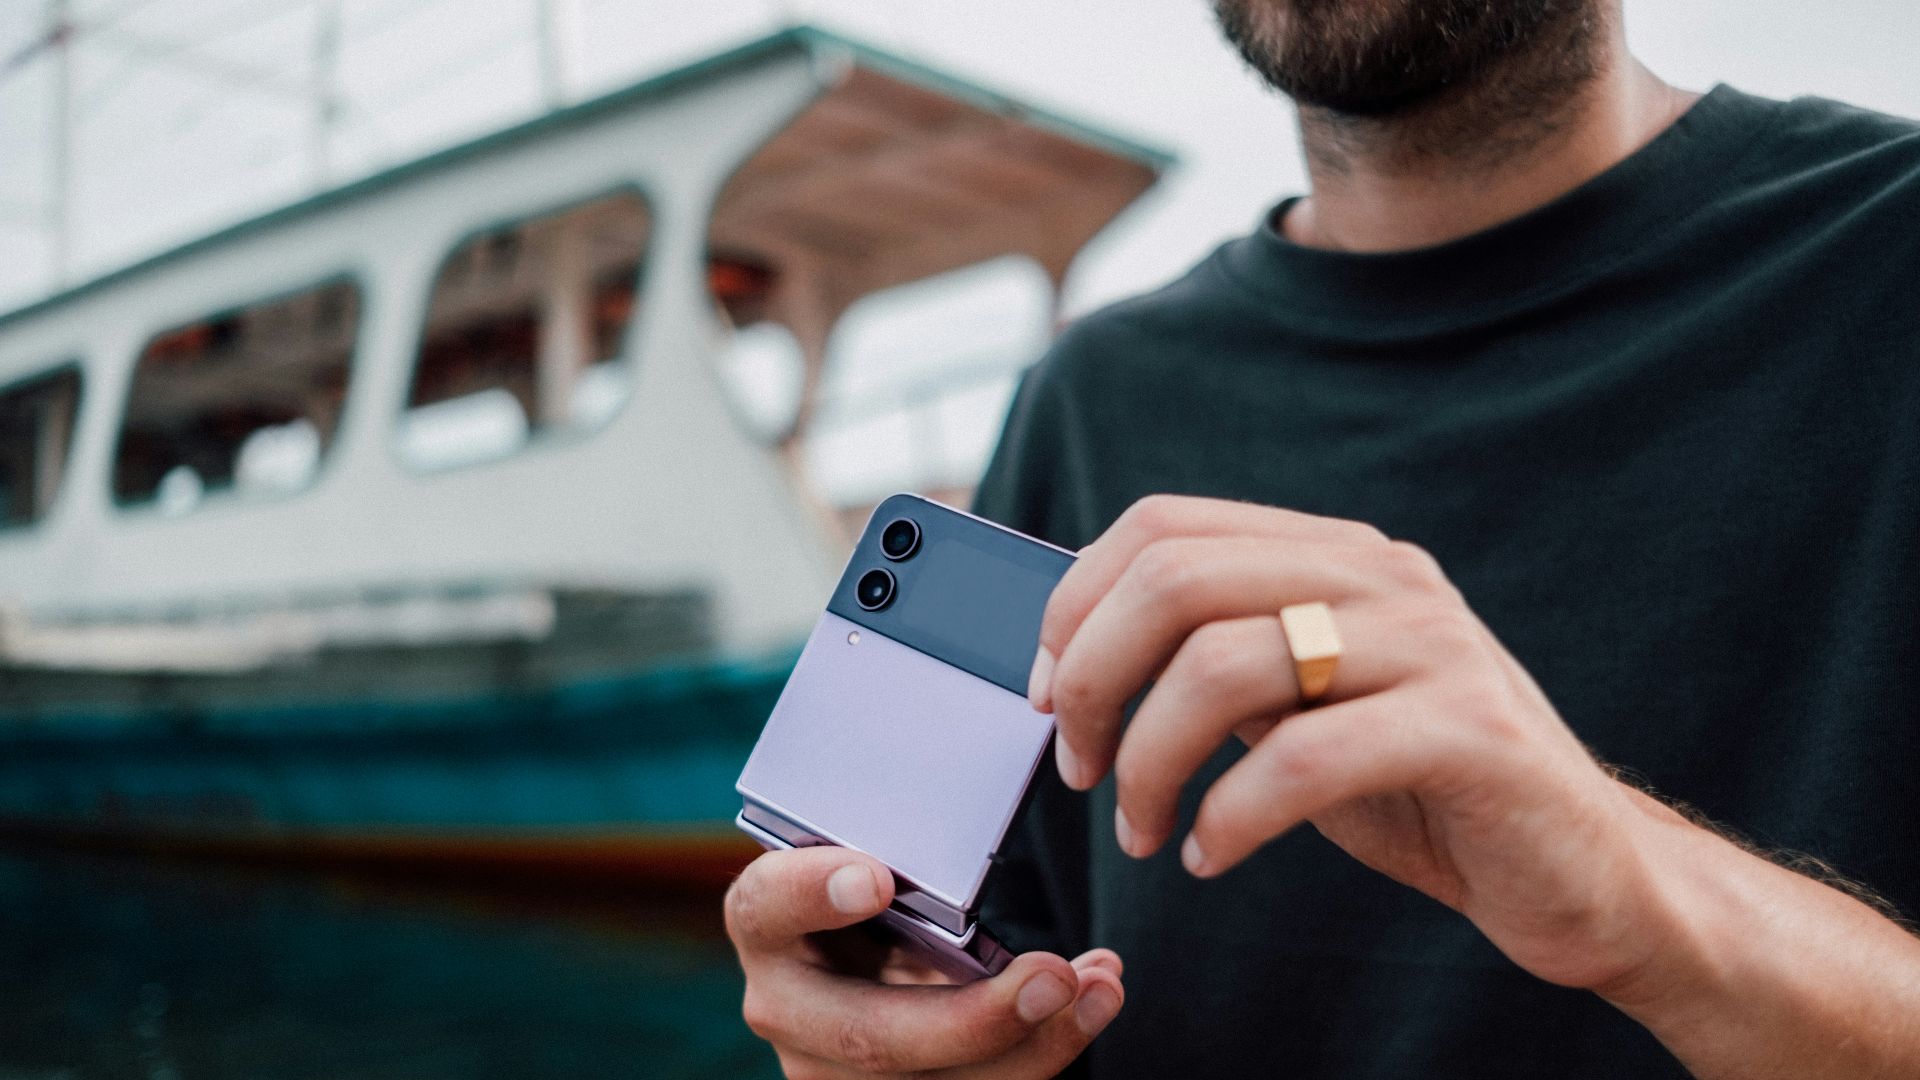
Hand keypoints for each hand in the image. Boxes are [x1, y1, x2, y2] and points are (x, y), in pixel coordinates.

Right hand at [725, 845, 1124, 1077]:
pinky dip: (1044, 1050)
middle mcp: (786, 1008)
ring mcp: (829, 1070)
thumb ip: (901, 851)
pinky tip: (1092, 1004)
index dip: (815, 893)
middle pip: (867, 1036)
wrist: (868, 950)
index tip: (878, 879)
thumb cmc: (879, 883)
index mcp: (766, 922)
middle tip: (1052, 974)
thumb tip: (972, 827)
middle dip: (972, 1019)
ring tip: (1098, 988)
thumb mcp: (872, 856)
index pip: (767, 906)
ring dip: (1033, 1045)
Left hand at [1032, 494, 1671, 991]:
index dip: (1075, 603)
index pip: (1162, 526)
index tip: (1046, 692)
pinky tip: (1212, 856)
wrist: (1582, 873)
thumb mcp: (1300, 708)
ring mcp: (1434, 645)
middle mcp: (1382, 576)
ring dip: (1149, 763)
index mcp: (1332, 555)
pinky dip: (1229, 818)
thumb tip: (1076, 657)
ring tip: (1145, 830)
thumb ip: (1216, 663)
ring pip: (1223, 665)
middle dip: (1092, 680)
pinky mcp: (1470, 731)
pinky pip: (1302, 758)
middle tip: (1079, 766)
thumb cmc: (1419, 791)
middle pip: (1175, 580)